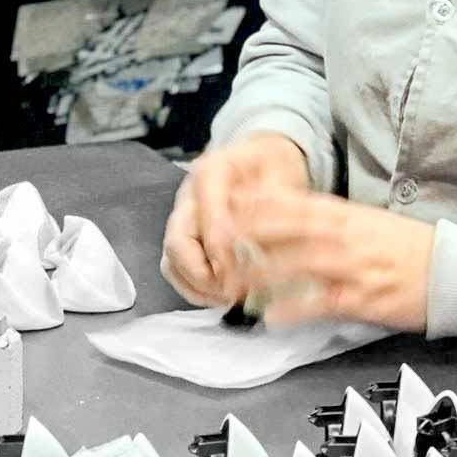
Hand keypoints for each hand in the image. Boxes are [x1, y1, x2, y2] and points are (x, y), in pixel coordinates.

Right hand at [160, 134, 308, 307]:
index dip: (222, 253)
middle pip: (177, 243)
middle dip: (202, 276)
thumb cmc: (274, 166)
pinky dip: (196, 288)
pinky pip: (177, 269)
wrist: (266, 158)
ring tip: (230, 298)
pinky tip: (223, 296)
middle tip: (233, 293)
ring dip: (198, 286)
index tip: (240, 278)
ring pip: (172, 260)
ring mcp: (183, 218)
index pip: (207, 219)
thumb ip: (272, 208)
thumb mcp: (284, 176)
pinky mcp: (186, 237)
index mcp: (211, 173)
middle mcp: (189, 196)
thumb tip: (258, 246)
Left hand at [229, 189, 435, 332]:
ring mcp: (353, 267)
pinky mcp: (362, 298)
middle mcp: (346, 236)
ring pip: (297, 264)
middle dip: (249, 235)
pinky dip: (293, 309)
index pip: (294, 203)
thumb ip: (331, 221)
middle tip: (216, 245)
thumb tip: (291, 220)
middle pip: (288, 229)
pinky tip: (271, 317)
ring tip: (233, 285)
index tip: (228, 206)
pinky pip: (320, 303)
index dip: (258, 204)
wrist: (452, 271)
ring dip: (262, 274)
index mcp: (347, 215)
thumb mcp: (368, 222)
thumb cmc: (410, 249)